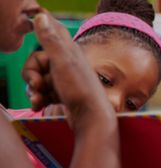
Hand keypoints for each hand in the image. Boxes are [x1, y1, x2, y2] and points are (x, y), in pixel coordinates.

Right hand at [21, 12, 113, 126]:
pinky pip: (44, 93)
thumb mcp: (63, 62)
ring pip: (39, 79)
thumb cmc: (80, 91)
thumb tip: (41, 16)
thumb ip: (51, 40)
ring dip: (33, 90)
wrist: (92, 121)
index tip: (39, 54)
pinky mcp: (63, 96)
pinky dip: (39, 99)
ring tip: (37, 100)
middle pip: (37, 63)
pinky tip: (38, 106)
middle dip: (31, 75)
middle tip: (36, 86)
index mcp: (70, 52)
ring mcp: (65, 81)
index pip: (49, 36)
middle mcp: (68, 65)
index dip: (40, 41)